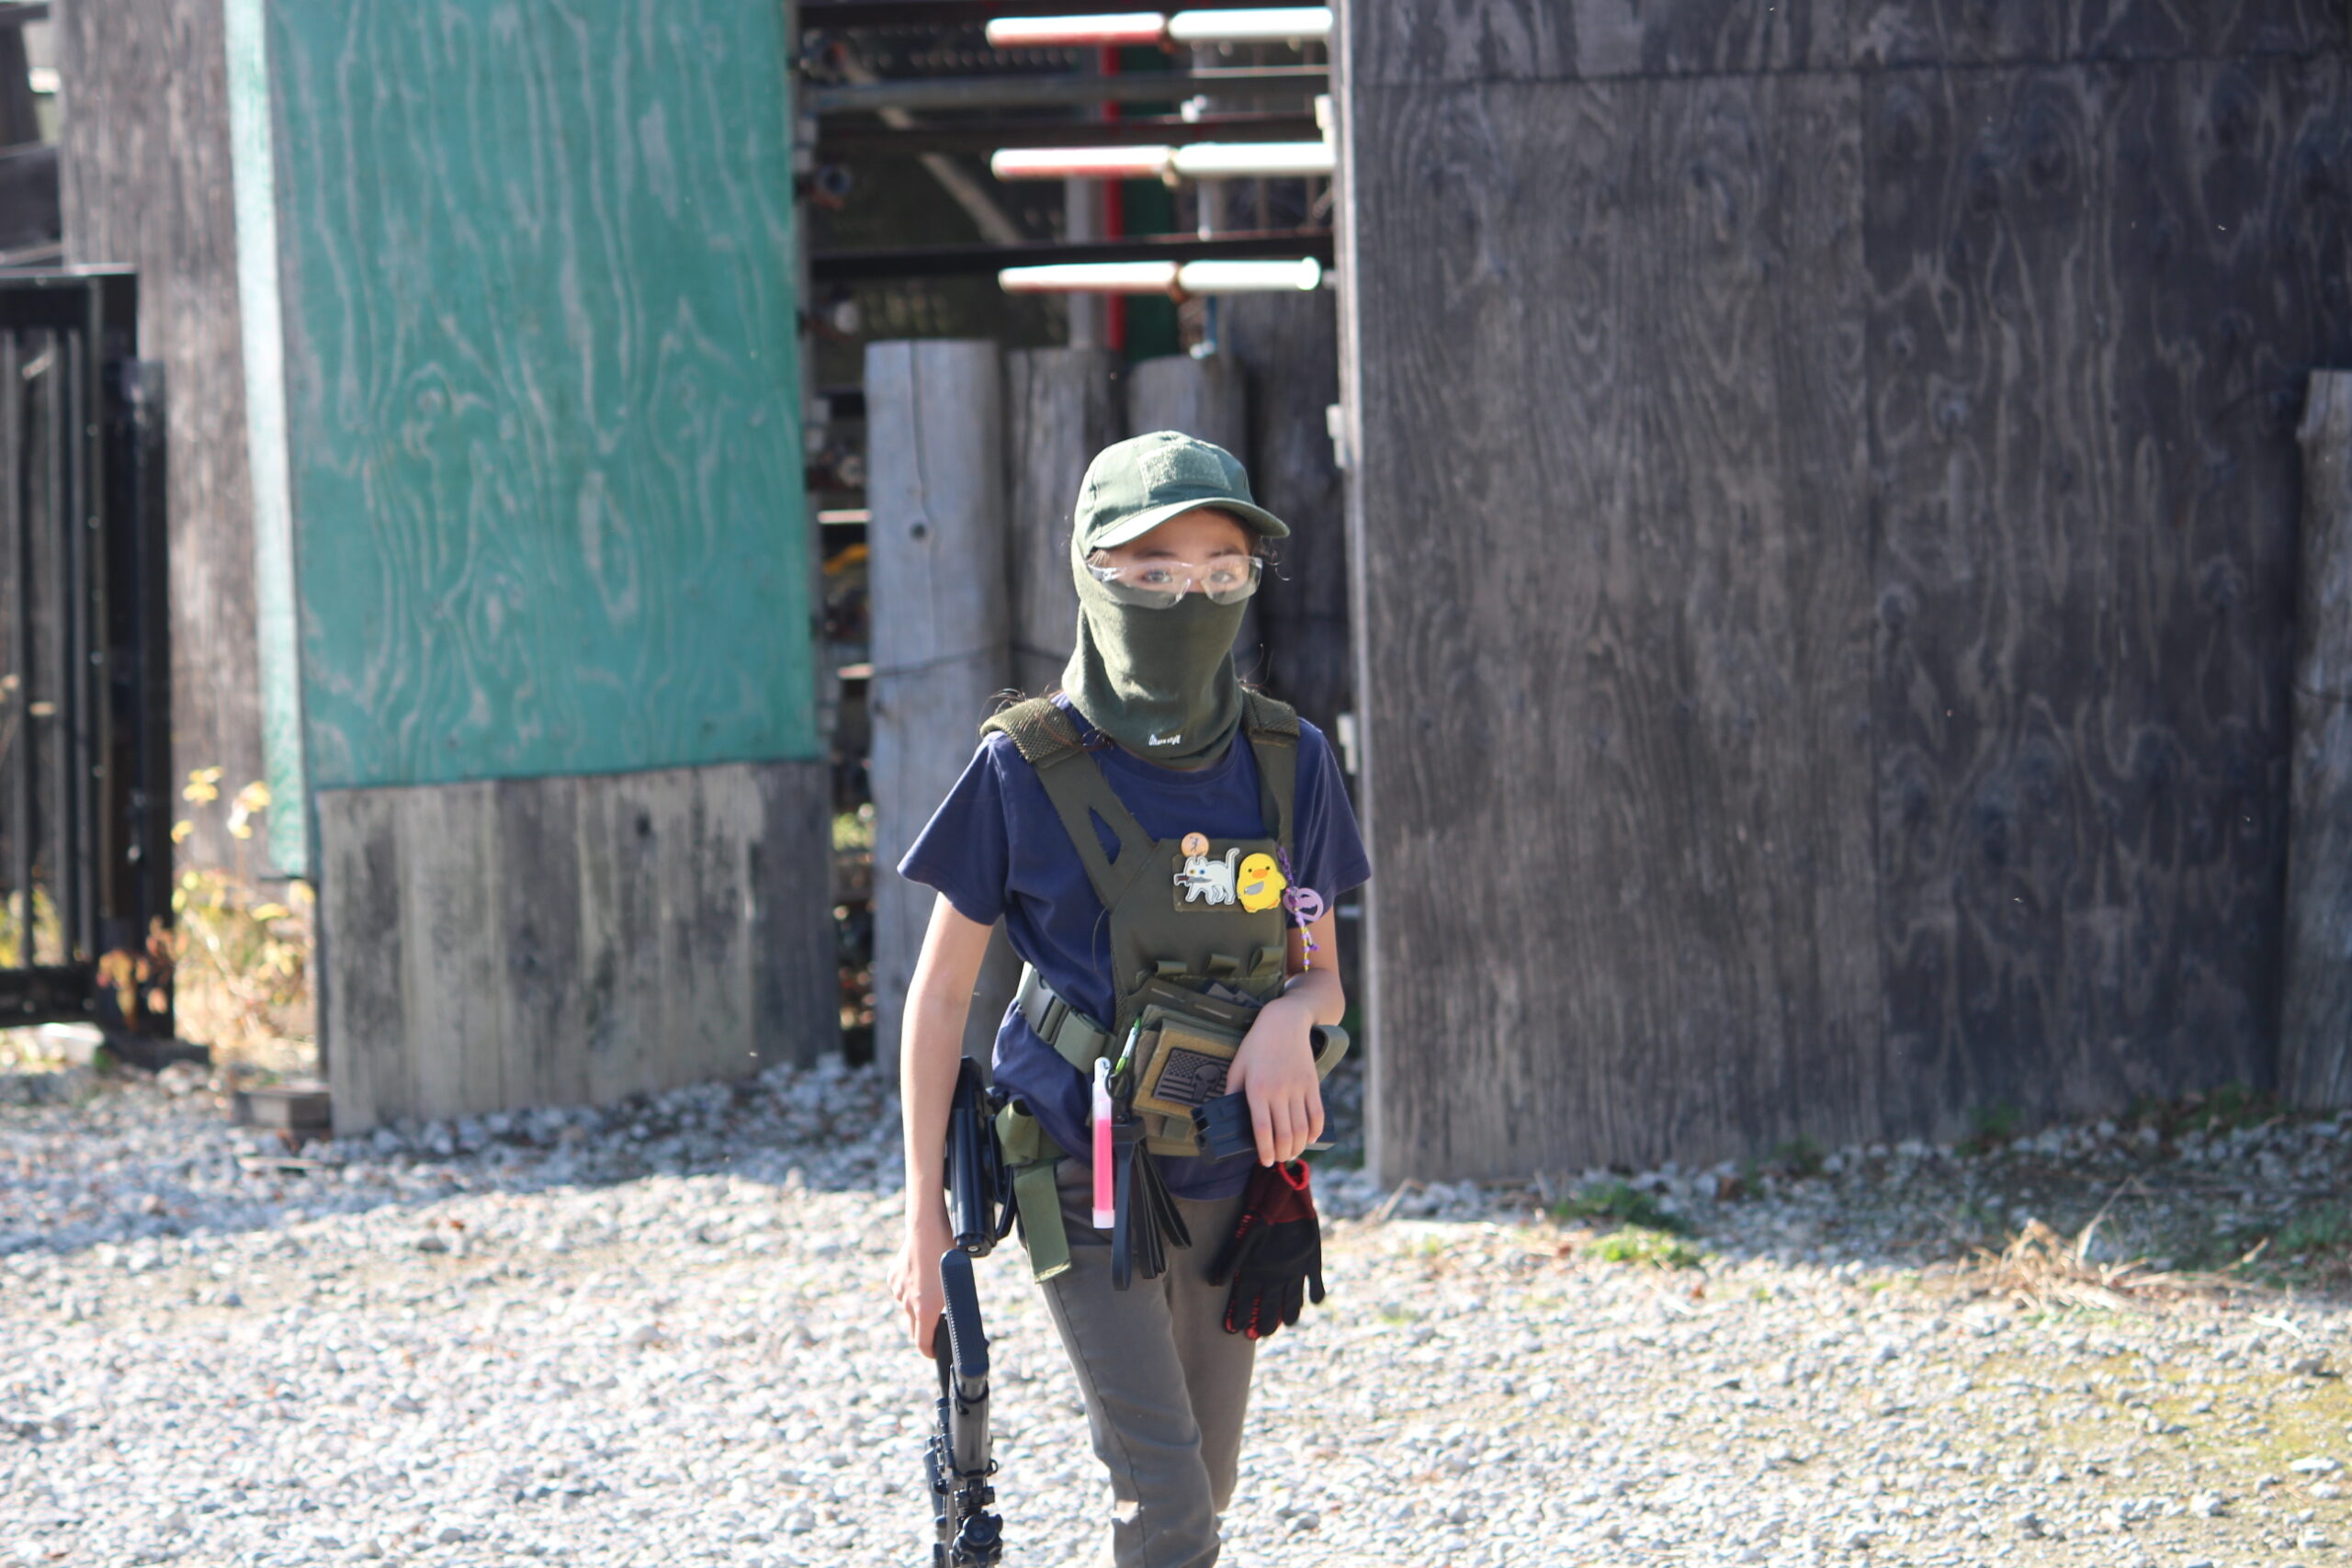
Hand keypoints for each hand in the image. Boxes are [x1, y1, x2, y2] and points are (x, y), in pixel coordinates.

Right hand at [888, 1205, 952, 1355]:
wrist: (927, 1228)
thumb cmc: (949, 1254)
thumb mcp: (957, 1283)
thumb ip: (955, 1305)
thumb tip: (960, 1320)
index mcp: (925, 1310)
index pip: (922, 1344)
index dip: (931, 1352)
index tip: (936, 1353)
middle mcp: (908, 1303)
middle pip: (914, 1329)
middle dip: (925, 1331)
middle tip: (938, 1327)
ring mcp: (898, 1290)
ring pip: (908, 1307)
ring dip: (918, 1306)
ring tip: (932, 1289)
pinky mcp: (893, 1278)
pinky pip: (902, 1291)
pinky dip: (911, 1289)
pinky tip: (921, 1274)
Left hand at [1224, 996, 1323, 1165]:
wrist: (1284, 1022)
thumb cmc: (1256, 1045)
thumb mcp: (1237, 1067)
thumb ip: (1233, 1092)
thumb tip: (1228, 1116)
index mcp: (1257, 1089)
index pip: (1262, 1129)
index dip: (1264, 1150)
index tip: (1263, 1161)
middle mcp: (1279, 1091)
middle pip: (1284, 1134)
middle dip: (1281, 1153)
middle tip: (1277, 1160)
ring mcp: (1298, 1087)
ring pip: (1302, 1128)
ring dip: (1298, 1146)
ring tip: (1291, 1153)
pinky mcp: (1312, 1084)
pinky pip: (1317, 1113)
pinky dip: (1315, 1131)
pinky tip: (1310, 1139)